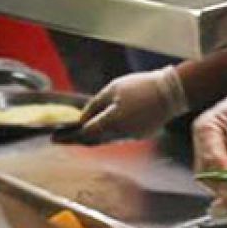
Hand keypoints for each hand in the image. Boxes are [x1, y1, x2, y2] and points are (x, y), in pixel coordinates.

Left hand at [72, 65, 187, 143]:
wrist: (171, 92)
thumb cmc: (141, 86)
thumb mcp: (113, 89)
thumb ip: (95, 105)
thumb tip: (82, 118)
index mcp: (112, 122)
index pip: (84, 134)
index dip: (68, 136)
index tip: (54, 138)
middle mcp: (120, 134)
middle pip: (94, 141)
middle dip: (78, 139)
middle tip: (64, 138)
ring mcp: (132, 136)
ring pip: (106, 140)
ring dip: (93, 137)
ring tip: (80, 133)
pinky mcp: (140, 135)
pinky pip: (119, 137)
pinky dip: (107, 134)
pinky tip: (102, 128)